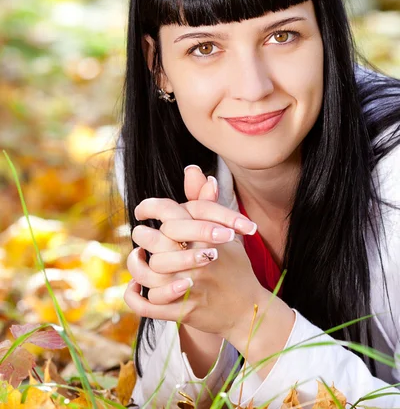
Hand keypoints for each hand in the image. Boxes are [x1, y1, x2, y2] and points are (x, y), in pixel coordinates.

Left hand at [124, 166, 263, 340]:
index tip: (141, 210)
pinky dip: (135, 297)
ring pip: (148, 273)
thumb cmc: (234, 266)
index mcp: (207, 236)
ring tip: (138, 257)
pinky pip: (148, 304)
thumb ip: (205, 202)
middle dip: (142, 235)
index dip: (150, 207)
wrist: (249, 309)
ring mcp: (190, 287)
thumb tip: (194, 170)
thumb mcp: (226, 231)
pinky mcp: (183, 311)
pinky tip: (133, 287)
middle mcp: (198, 260)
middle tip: (142, 234)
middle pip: (154, 240)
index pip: (171, 213)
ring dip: (136, 264)